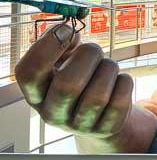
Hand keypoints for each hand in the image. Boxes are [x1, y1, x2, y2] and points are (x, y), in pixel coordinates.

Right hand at [15, 22, 133, 137]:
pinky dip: (124, 82)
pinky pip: (120, 100)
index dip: (48, 46)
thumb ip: (62, 44)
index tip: (67, 29)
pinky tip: (117, 82)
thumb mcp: (64, 62)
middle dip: (89, 56)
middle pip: (68, 84)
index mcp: (36, 93)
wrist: (100, 113)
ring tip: (107, 67)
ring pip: (98, 94)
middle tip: (94, 51)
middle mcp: (52, 113)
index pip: (29, 73)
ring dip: (109, 69)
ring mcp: (79, 126)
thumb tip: (69, 33)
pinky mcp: (106, 129)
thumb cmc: (80, 78)